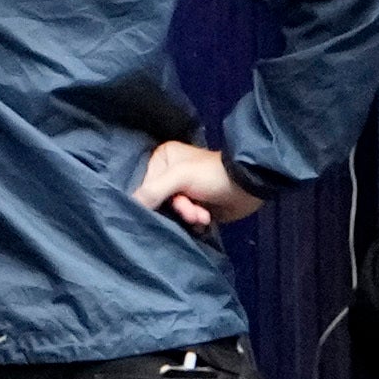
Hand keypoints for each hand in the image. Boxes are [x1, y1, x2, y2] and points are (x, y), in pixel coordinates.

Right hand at [131, 141, 268, 235]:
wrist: (248, 187)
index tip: (170, 204)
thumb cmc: (212, 175)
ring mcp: (184, 189)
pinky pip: (184, 218)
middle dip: (177, 208)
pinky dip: (195, 220)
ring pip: (172, 211)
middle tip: (191, 211)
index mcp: (163, 158)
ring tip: (202, 215)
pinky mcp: (196, 204)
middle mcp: (170, 172)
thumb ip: (153, 191)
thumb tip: (130, 206)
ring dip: (188, 216)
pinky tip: (205, 219)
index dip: (154, 198)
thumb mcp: (180, 177)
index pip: (145, 183)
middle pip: (159, 199)